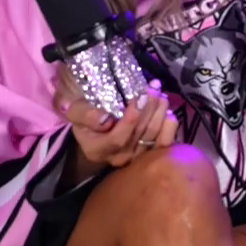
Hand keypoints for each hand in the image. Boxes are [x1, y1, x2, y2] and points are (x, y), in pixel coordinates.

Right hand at [54, 77, 177, 169]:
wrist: (95, 130)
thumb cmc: (86, 118)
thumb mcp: (76, 112)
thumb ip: (85, 115)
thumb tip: (105, 120)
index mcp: (97, 149)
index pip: (118, 138)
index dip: (132, 118)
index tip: (140, 96)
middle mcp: (119, 157)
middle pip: (140, 134)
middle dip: (150, 108)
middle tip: (154, 87)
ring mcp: (136, 158)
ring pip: (154, 136)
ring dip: (160, 113)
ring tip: (160, 95)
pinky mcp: (151, 155)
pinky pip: (165, 143)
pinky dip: (169, 127)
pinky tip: (168, 112)